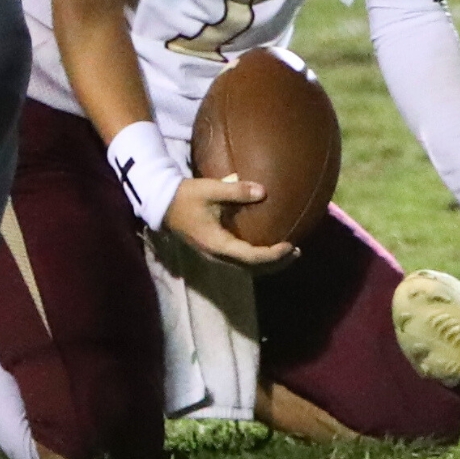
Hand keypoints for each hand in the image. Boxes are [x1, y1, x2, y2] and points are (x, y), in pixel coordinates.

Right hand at [163, 176, 296, 268]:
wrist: (163, 205)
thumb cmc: (186, 196)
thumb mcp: (211, 190)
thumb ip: (237, 191)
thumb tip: (264, 191)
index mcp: (218, 245)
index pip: (251, 258)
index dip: (273, 255)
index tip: (290, 245)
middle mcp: (217, 256)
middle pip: (252, 269)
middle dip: (275, 263)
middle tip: (296, 252)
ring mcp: (215, 256)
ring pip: (246, 267)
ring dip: (268, 263)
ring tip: (287, 253)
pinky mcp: (214, 250)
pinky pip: (240, 260)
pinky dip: (257, 258)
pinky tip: (267, 246)